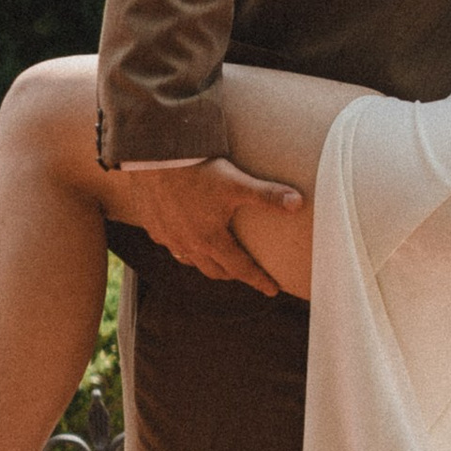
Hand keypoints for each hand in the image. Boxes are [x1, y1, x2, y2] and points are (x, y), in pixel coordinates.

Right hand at [113, 154, 304, 295]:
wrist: (153, 159)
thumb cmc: (197, 171)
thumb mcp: (237, 183)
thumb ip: (268, 195)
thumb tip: (298, 203)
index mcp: (212, 240)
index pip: (241, 268)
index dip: (259, 279)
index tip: (272, 290)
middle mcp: (188, 245)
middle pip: (215, 270)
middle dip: (232, 274)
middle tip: (245, 272)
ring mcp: (168, 237)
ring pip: (190, 261)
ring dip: (205, 263)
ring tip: (215, 259)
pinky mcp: (152, 225)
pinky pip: (168, 245)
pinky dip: (181, 247)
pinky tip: (183, 238)